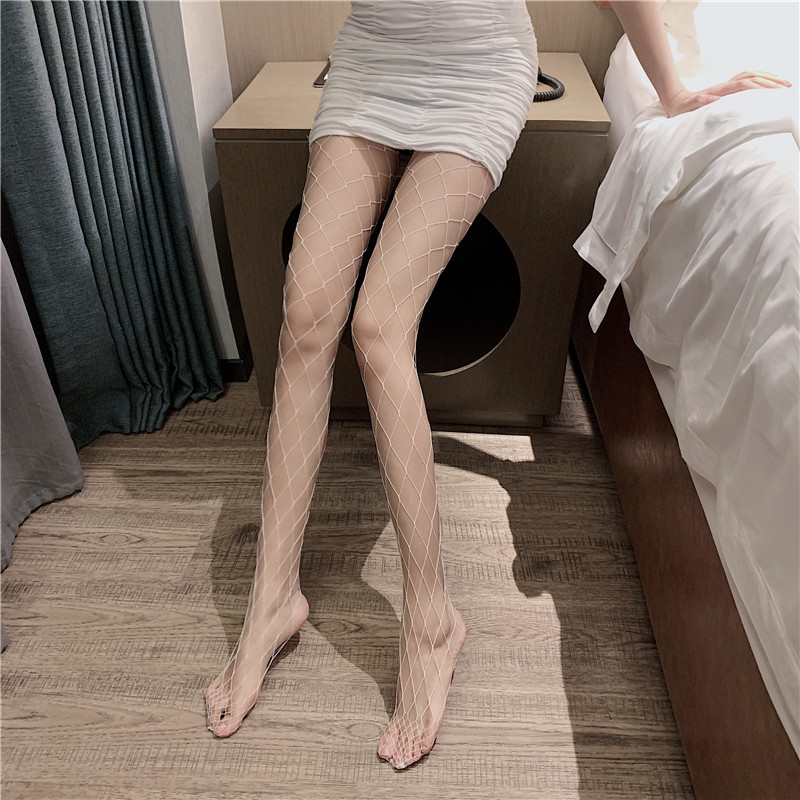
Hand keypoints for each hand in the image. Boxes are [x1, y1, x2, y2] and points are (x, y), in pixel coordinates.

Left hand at [661, 70, 792, 117]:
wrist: (674, 100)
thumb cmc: (681, 108)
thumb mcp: (688, 109)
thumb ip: (700, 103)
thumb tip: (715, 99)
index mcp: (719, 91)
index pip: (745, 85)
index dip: (760, 86)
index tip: (775, 90)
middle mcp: (724, 85)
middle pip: (752, 77)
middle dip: (770, 81)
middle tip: (787, 86)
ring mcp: (725, 85)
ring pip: (751, 75)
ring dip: (767, 77)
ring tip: (782, 82)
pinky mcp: (725, 87)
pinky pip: (746, 78)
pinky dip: (759, 77)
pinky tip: (766, 81)